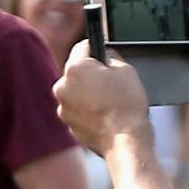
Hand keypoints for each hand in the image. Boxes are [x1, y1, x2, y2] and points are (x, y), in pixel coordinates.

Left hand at [53, 40, 153, 156]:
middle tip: (109, 81)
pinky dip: (87, 110)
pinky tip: (103, 114)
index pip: (82, 47)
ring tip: (108, 100)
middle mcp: (62, 87)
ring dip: (87, 93)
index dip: (95, 49)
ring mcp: (63, 108)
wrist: (125, 140)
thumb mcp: (126, 69)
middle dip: (90, 74)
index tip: (102, 54)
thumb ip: (111, 57)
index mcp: (75, 68)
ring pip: (75, 92)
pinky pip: (77, 111)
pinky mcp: (68, 125)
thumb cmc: (126, 104)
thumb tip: (105, 56)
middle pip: (76, 71)